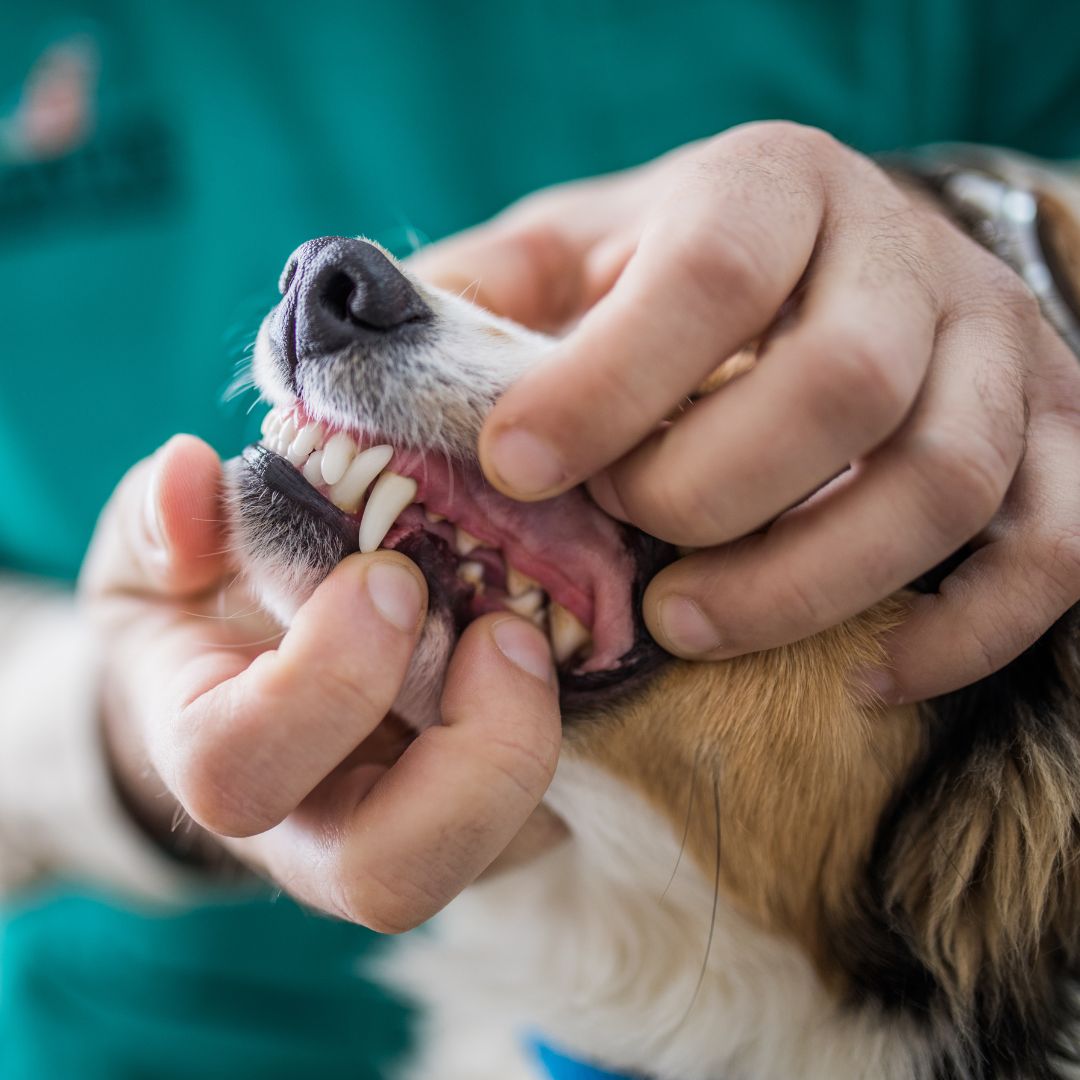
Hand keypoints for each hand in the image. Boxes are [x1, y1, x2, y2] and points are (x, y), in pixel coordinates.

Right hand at [80, 436, 560, 930]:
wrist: (249, 684)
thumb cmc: (204, 613)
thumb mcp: (161, 556)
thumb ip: (162, 521)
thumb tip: (188, 473)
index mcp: (217, 756)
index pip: (241, 771)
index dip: (325, 681)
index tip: (389, 577)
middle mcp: (314, 830)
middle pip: (389, 878)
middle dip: (467, 754)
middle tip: (504, 632)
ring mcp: (406, 835)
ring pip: (491, 860)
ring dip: (534, 745)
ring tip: (534, 636)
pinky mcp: (485, 822)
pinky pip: (548, 818)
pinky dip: (577, 738)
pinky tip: (568, 648)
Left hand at [412, 123, 1079, 701]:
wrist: (832, 263)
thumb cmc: (676, 276)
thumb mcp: (568, 256)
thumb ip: (477, 298)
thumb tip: (358, 364)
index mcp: (772, 190)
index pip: (709, 274)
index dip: (610, 382)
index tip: (517, 467)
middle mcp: (903, 258)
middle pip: (840, 386)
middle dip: (712, 493)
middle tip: (626, 552)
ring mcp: (999, 353)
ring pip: (945, 480)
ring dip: (810, 581)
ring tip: (694, 625)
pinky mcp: (1054, 443)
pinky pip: (1050, 552)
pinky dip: (963, 633)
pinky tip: (864, 677)